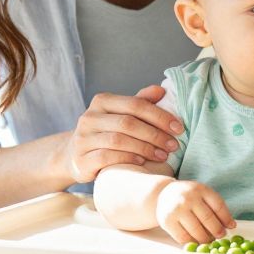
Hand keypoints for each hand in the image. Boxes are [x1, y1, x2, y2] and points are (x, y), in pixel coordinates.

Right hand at [63, 84, 183, 183]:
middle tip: (173, 145)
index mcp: (101, 101)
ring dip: (145, 148)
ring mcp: (83, 138)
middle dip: (155, 134)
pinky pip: (107, 158)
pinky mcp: (81, 159)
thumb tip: (162, 90)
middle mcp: (89, 117)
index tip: (178, 127)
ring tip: (162, 155)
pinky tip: (142, 162)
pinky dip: (128, 159)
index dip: (159, 115)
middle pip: (128, 123)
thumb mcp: (121, 114)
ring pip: (118, 140)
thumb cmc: (106, 132)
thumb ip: (140, 102)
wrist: (74, 155)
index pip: (135, 104)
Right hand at [155, 180, 234, 244]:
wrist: (164, 193)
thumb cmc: (188, 196)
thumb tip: (231, 225)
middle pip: (208, 219)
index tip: (230, 227)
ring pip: (196, 231)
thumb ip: (216, 207)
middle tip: (220, 236)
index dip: (226, 219)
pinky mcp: (167, 221)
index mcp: (200, 189)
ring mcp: (177, 209)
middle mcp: (188, 198)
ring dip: (206, 239)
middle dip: (217, 231)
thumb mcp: (202, 194)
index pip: (218, 206)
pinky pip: (183, 237)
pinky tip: (196, 240)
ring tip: (209, 240)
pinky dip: (192, 242)